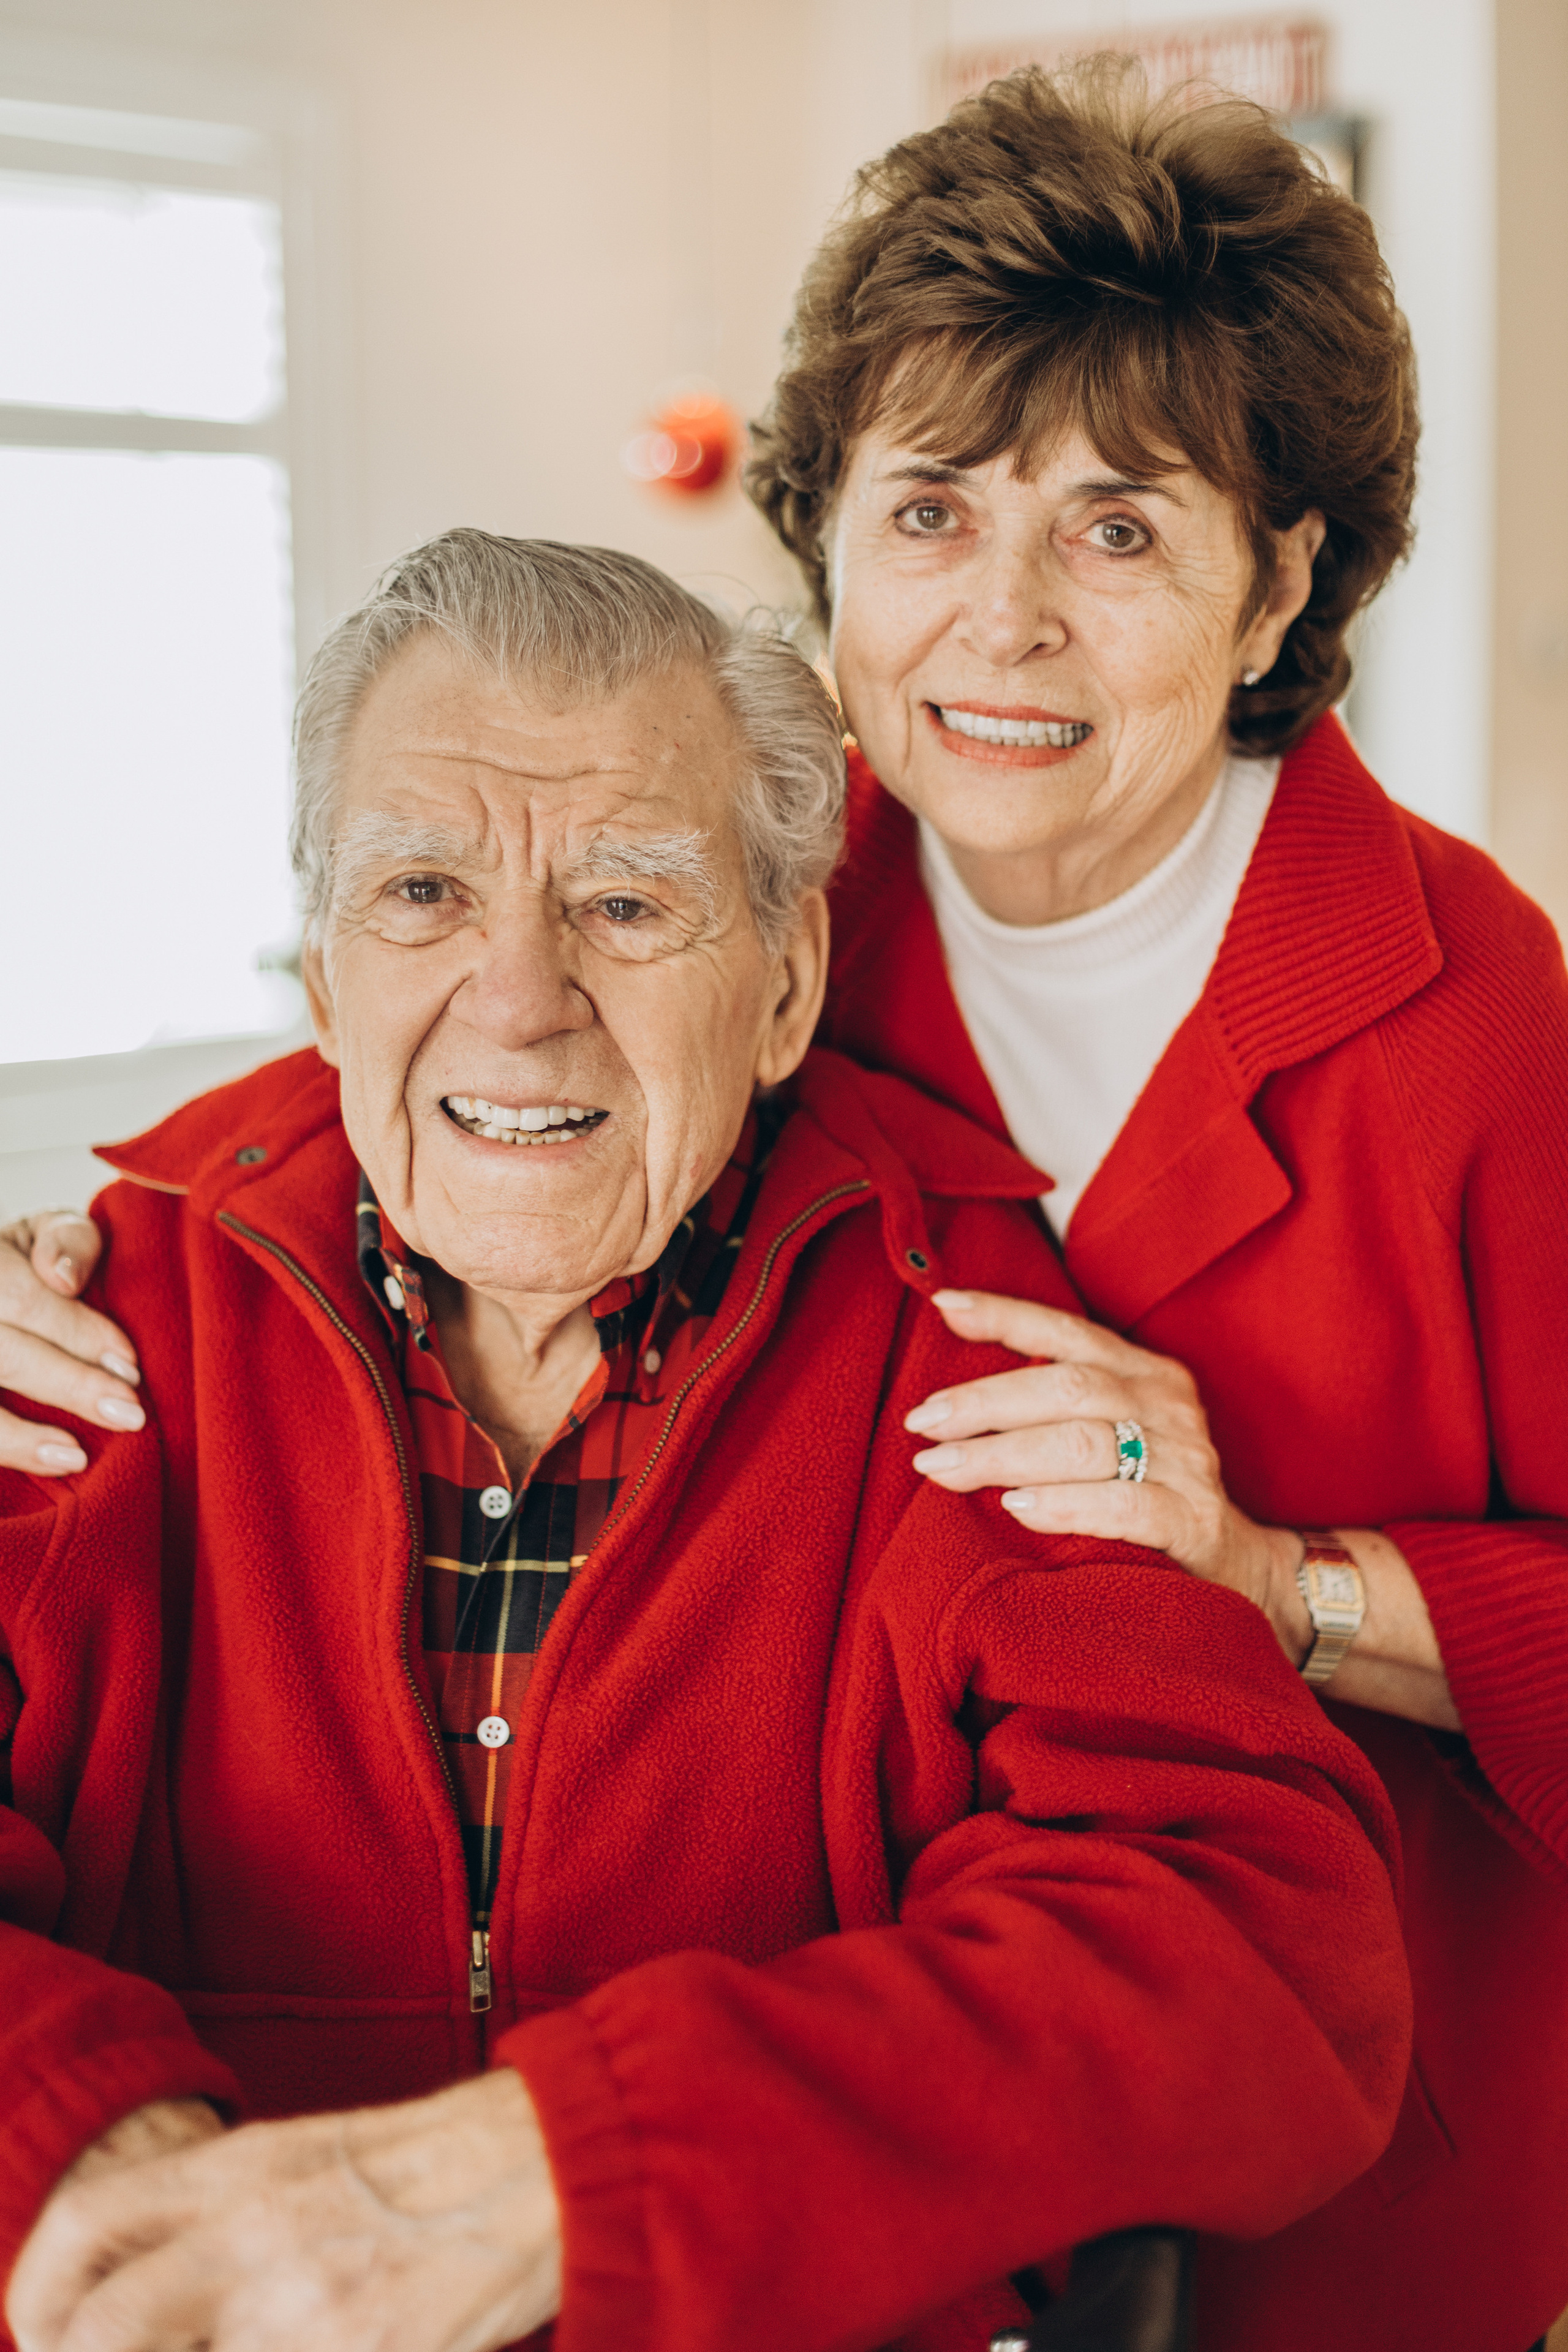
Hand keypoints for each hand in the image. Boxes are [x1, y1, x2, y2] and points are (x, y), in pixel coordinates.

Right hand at [0, 1214, 142, 1475]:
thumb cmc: (26, 1264)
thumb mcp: (45, 1236)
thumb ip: (67, 1241)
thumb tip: (63, 1278)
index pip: (22, 1300)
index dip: (79, 1334)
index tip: (130, 1366)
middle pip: (3, 1355)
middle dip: (68, 1384)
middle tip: (128, 1413)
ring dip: (20, 1437)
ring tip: (76, 1457)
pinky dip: (8, 1451)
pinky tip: (47, 1463)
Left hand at [6, 2071, 561, 2351]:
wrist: (542, 2168)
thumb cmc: (428, 2162)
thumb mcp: (301, 2159)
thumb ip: (215, 2216)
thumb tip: (136, 2292)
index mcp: (238, 2171)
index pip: (84, 2224)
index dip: (37, 2291)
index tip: (49, 2331)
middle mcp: (253, 2238)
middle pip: (102, 2330)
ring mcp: (302, 2313)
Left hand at [905, 1290, 1308, 1645]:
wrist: (1240, 1569)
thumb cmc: (1147, 1495)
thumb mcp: (1109, 1433)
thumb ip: (1049, 1400)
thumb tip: (952, 1363)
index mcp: (1145, 1373)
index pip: (1068, 1331)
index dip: (1006, 1315)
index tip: (944, 1306)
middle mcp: (1168, 1405)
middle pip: (1066, 1386)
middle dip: (984, 1402)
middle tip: (922, 1424)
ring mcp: (1187, 1463)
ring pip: (1086, 1442)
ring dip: (1003, 1454)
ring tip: (942, 1468)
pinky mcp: (1195, 1521)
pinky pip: (1124, 1506)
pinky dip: (1065, 1504)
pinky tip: (1016, 1509)